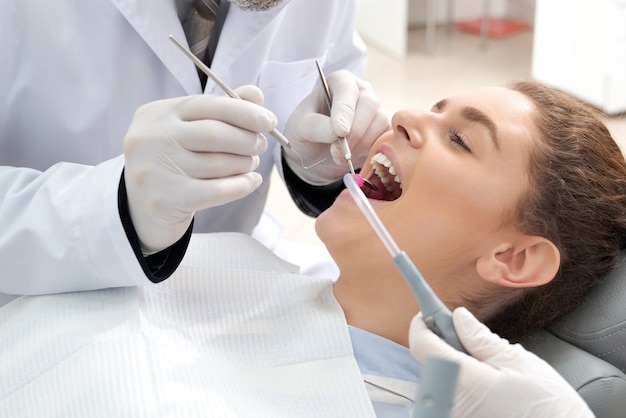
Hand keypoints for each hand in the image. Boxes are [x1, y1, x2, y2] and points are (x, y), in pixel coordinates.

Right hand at [123, 86, 272, 253]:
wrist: (140, 207)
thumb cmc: (172, 160)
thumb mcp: (188, 129)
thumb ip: (221, 109)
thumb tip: (256, 95)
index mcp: (157, 113)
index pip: (208, 104)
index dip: (244, 111)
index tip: (269, 121)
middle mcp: (150, 138)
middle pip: (214, 134)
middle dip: (247, 139)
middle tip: (260, 145)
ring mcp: (154, 170)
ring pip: (218, 164)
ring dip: (245, 164)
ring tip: (251, 164)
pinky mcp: (164, 199)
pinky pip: (216, 191)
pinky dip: (241, 185)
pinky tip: (250, 181)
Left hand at [283, 70, 389, 184]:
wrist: (315, 152)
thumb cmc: (306, 132)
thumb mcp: (300, 128)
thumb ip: (316, 126)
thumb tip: (339, 133)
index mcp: (339, 82)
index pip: (347, 89)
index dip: (344, 111)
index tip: (340, 132)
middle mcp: (361, 91)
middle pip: (368, 104)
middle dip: (354, 132)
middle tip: (337, 152)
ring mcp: (375, 109)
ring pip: (379, 121)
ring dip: (360, 144)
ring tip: (339, 156)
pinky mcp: (383, 128)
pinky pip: (386, 137)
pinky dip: (371, 150)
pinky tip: (353, 157)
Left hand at [409, 307, 593, 417]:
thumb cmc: (548, 407)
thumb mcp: (518, 362)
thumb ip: (481, 339)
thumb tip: (458, 317)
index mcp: (464, 380)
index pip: (422, 346)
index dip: (423, 325)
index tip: (429, 313)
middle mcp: (451, 402)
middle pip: (430, 362)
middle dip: (444, 345)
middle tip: (468, 338)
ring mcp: (454, 416)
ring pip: (439, 381)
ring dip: (453, 367)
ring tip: (487, 369)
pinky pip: (449, 398)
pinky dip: (460, 386)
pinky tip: (486, 388)